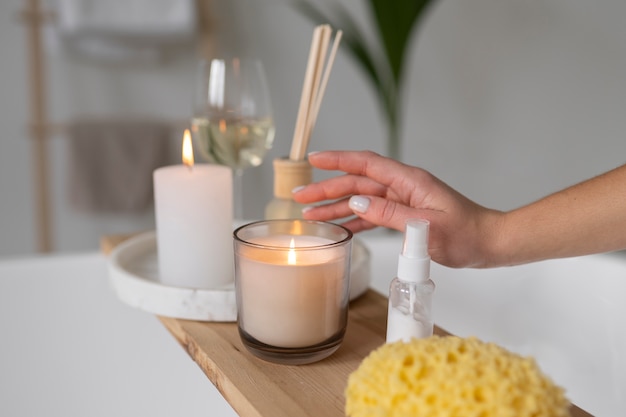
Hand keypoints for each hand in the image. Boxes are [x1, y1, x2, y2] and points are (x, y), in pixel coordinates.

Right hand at [293, 151, 503, 267]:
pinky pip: (372, 216)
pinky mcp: (404, 217)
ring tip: (310, 213)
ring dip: (335, 206)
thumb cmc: (466, 234)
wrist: (488, 243)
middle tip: (299, 196)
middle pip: (357, 183)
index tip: (313, 159)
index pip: (366, 164)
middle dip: (327, 188)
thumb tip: (355, 204)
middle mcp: (403, 188)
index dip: (338, 160)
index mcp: (409, 181)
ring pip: (361, 201)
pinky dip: (353, 221)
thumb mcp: (426, 226)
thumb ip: (389, 215)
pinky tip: (337, 227)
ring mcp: (403, 202)